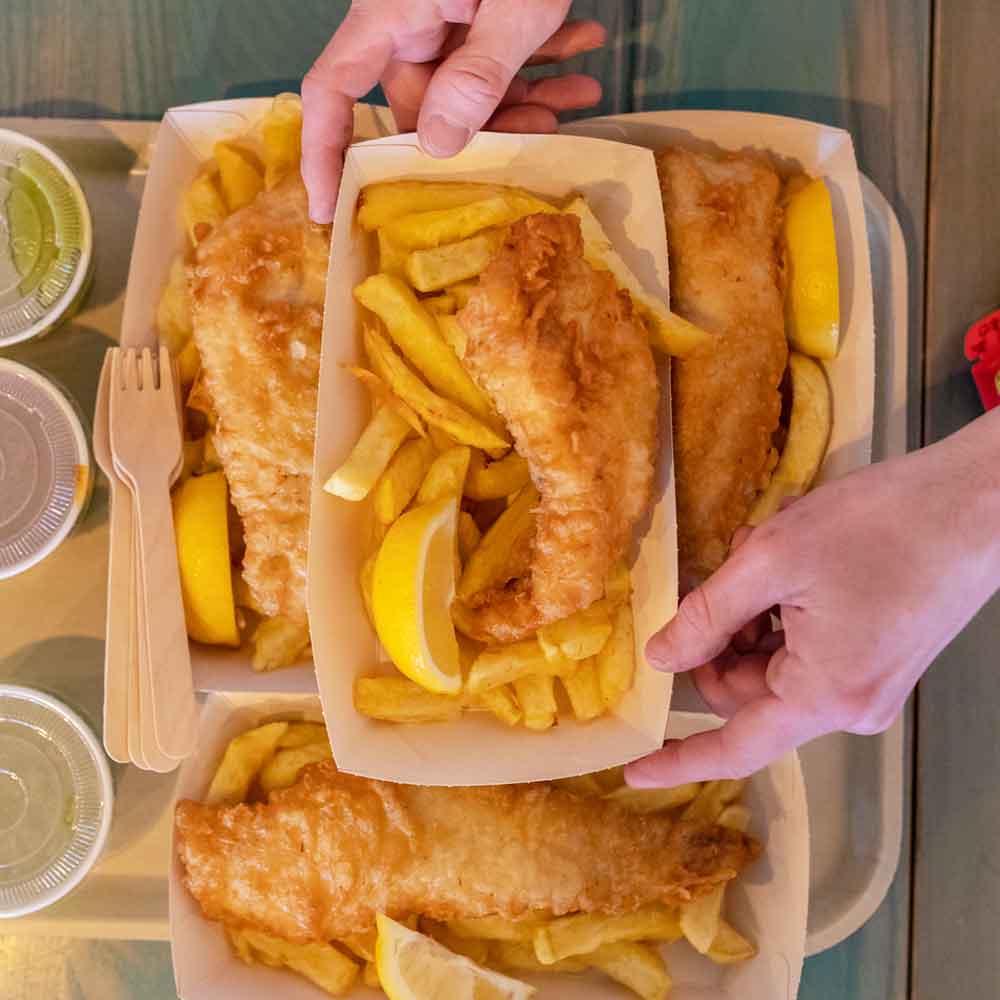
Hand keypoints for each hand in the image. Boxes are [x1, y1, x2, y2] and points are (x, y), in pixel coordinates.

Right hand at [301, 0, 605, 221]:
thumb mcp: (514, 4)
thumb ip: (478, 75)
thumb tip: (434, 146)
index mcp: (392, 15)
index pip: (331, 91)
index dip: (321, 152)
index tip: (324, 210)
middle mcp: (410, 20)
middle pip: (421, 104)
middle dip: (480, 131)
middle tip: (540, 137)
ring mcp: (445, 13)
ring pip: (469, 85)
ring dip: (525, 97)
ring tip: (581, 95)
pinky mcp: (480, 4)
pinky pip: (498, 50)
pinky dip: (541, 59)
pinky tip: (586, 55)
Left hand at [625, 409, 999, 785]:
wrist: (979, 504)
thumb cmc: (881, 525)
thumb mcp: (771, 560)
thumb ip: (707, 616)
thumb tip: (663, 658)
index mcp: (824, 695)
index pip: (735, 747)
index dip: (680, 759)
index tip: (635, 771)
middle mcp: (851, 706)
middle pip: (748, 694)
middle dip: (719, 639)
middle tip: (717, 575)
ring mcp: (871, 685)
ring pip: (774, 665)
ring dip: (751, 615)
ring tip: (760, 554)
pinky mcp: (882, 661)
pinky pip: (808, 652)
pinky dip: (783, 613)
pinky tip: (788, 563)